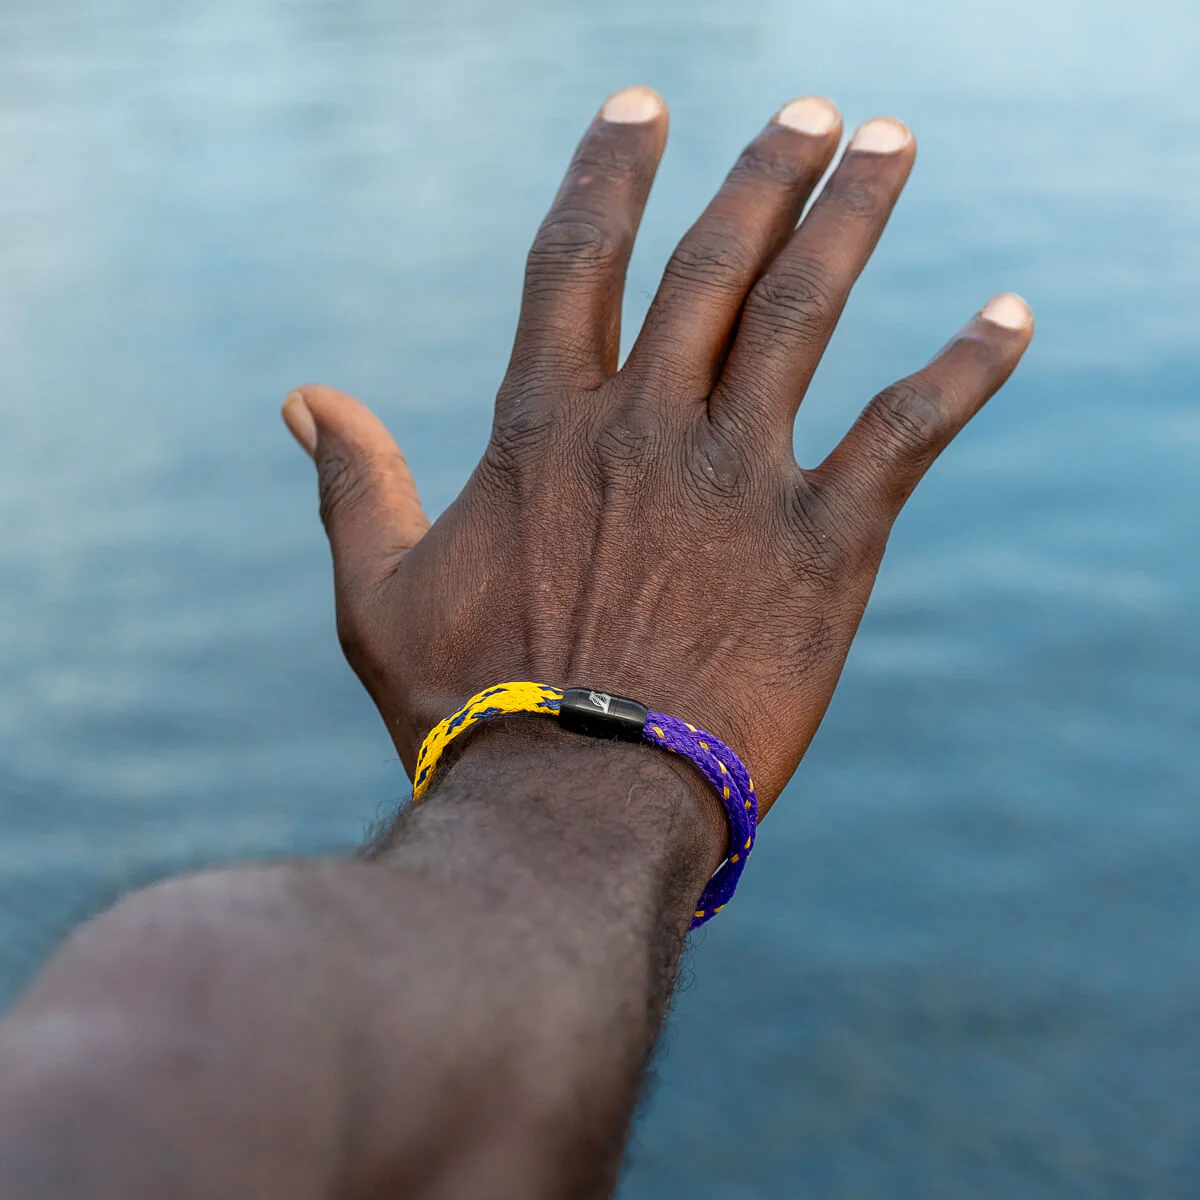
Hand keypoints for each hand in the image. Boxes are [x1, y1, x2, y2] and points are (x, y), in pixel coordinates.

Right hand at [281, 86, 1031, 814]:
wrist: (574, 807)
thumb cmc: (467, 712)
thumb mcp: (380, 596)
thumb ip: (353, 485)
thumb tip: (305, 398)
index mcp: (546, 431)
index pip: (580, 260)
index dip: (609, 171)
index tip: (643, 105)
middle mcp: (647, 428)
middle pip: (713, 263)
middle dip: (764, 172)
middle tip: (814, 111)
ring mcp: (739, 480)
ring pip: (805, 312)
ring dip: (852, 217)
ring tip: (891, 142)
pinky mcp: (822, 546)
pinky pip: (906, 432)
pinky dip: (965, 368)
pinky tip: (1011, 315)